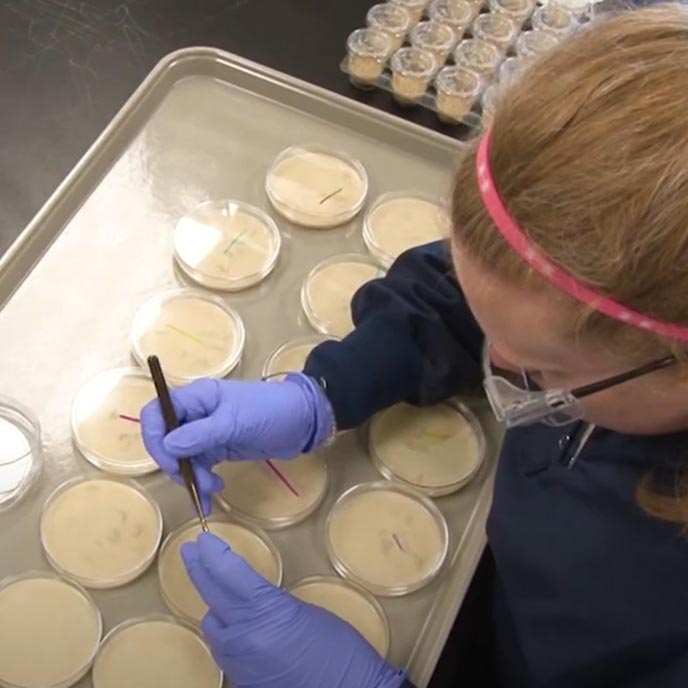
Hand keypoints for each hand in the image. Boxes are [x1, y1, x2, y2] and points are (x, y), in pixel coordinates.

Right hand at [140, 374, 333, 505]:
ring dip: (190, 477)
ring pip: (181, 457)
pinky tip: (211, 496)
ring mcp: (206, 432)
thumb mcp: (235, 422)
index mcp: (196, 397)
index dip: (154, 438)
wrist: (303, 421)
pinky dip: (200, 482)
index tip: (169, 462)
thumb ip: (200, 434)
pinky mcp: (218, 448)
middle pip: (165, 439)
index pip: (156, 413)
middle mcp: (195, 413)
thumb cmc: (270, 411)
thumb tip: (168, 446)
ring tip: (211, 490)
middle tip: (192, 482)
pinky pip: (199, 467)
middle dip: (175, 464)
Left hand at [181, 533, 405, 687]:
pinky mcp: (240, 679)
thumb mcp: (306, 612)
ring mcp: (239, 661)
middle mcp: (245, 636)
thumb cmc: (339, 649)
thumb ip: (272, 602)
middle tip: (190, 550)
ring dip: (213, 604)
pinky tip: (232, 623)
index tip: (203, 539)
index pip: (229, 574)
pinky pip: (220, 647)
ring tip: (217, 587)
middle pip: (212, 594)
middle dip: (199, 569)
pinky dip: (223, 630)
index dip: (213, 553)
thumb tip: (253, 596)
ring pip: (211, 623)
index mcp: (266, 612)